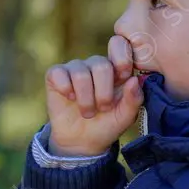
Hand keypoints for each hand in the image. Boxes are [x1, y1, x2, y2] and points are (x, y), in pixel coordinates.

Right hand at [45, 35, 142, 156]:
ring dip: (85, 99)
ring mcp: (75, 68)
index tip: (123, 75)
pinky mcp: (55, 75)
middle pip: (101, 65)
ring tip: (88, 112)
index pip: (119, 46)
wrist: (82, 141)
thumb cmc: (106, 125)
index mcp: (116, 69)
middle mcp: (96, 65)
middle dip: (103, 93)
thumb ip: (133, 99)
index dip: (122, 57)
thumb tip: (134, 79)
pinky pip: (59, 73)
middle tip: (103, 108)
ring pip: (80, 73)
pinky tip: (70, 99)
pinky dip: (65, 89)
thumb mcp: (125, 116)